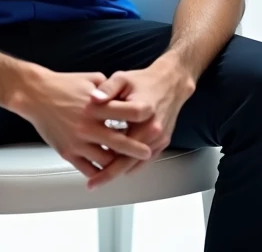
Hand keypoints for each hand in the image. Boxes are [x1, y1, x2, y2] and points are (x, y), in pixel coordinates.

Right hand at [11, 68, 153, 181]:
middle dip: (137, 149)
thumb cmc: (63, 84)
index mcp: (96, 105)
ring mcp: (78, 141)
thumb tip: (125, 94)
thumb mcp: (90, 79)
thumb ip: (109, 88)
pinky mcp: (67, 152)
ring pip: (105, 161)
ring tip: (126, 162)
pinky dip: (100, 172)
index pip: (126, 112)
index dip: (142, 116)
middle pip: (120, 142)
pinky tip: (106, 170)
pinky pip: (87, 169)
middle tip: (147, 152)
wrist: (35, 94)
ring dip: (118, 163)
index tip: (153, 120)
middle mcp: (88, 125)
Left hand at [83, 60, 195, 189]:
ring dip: (120, 171)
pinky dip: (131, 163)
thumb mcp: (122, 78)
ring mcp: (160, 138)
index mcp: (143, 114)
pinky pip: (146, 159)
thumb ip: (107, 89)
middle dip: (109, 174)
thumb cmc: (144, 81)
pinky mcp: (163, 141)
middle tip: (92, 184)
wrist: (171, 81)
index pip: (122, 146)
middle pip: (129, 161)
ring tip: (100, 177)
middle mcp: (154, 130)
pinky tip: (117, 164)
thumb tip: (93, 99)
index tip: (91, 172)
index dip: (105, 162)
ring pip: (137, 163)